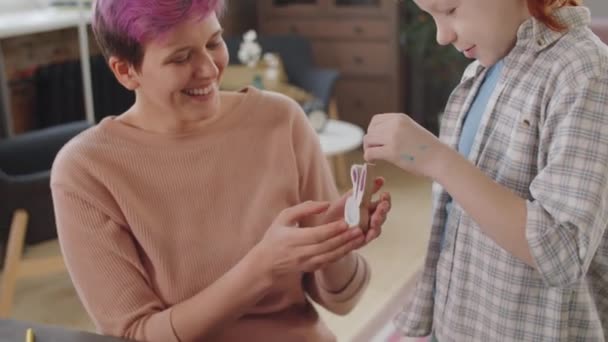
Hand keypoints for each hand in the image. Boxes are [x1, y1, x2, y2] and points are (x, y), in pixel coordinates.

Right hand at [250, 201, 364, 282]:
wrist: (267, 263)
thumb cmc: (275, 236)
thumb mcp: (284, 217)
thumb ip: (304, 208)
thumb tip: (326, 204)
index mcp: (293, 239)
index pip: (316, 235)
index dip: (331, 230)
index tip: (345, 222)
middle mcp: (301, 253)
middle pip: (327, 246)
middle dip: (344, 238)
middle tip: (359, 228)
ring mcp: (307, 263)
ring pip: (331, 255)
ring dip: (347, 247)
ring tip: (361, 236)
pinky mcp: (313, 268)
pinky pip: (330, 261)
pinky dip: (342, 253)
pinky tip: (352, 245)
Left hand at [323, 177, 391, 245]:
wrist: (323, 225)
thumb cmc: (337, 211)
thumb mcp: (349, 197)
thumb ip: (364, 188)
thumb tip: (380, 179)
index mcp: (370, 208)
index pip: (383, 203)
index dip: (386, 198)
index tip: (384, 193)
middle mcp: (371, 220)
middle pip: (382, 216)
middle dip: (383, 210)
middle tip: (382, 205)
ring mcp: (366, 231)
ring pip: (377, 229)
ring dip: (378, 223)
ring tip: (375, 219)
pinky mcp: (359, 242)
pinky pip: (367, 240)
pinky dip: (369, 236)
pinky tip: (369, 232)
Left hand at [364, 113, 447, 178]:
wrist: (440, 159)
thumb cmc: (427, 148)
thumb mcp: (411, 129)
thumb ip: (395, 129)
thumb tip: (376, 135)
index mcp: (400, 118)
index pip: (375, 120)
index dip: (373, 131)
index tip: (377, 141)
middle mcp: (395, 124)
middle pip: (370, 130)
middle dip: (370, 141)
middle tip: (376, 151)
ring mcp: (393, 137)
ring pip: (368, 140)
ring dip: (369, 149)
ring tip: (376, 157)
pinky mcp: (392, 152)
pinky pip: (370, 152)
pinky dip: (369, 158)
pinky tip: (374, 162)